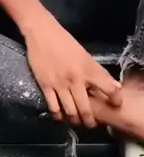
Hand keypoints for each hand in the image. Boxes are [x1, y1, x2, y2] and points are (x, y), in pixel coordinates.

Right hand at [25, 14, 121, 128]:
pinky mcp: (45, 85)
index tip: (114, 104)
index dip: (115, 99)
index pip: (110, 89)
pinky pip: (53, 107)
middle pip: (87, 109)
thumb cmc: (64, 42)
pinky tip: (60, 115)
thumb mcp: (84, 55)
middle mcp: (77, 79)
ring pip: (71, 112)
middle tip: (91, 123)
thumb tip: (108, 87)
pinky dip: (58, 116)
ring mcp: (60, 84)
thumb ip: (95, 72)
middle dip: (90, 121)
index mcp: (89, 69)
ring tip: (76, 121)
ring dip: (75, 121)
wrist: (42, 33)